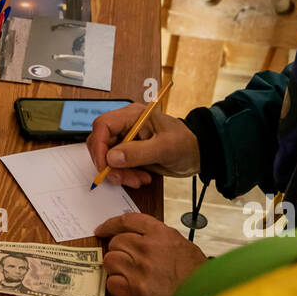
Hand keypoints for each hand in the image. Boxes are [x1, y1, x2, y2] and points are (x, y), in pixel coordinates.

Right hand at [86, 102, 200, 188]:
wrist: (197, 153)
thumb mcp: (165, 148)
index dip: (99, 147)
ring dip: (119, 173)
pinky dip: (125, 176)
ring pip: (107, 158)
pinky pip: (117, 166)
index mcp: (133, 115)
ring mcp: (127, 140)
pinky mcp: (129, 153)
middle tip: (124, 178)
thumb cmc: (186, 143)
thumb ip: (138, 152)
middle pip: (101, 144)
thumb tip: (112, 158)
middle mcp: (126, 125)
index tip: (105, 167)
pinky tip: (141, 178)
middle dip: (109, 164)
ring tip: (138, 179)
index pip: (103, 126)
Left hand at [94, 213, 206, 295]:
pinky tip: (129, 289)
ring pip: (110, 261)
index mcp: (161, 234)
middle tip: (126, 260)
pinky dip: (117, 287)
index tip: (102, 229)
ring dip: (116, 268)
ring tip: (128, 275)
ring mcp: (140, 270)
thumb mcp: (183, 246)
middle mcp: (148, 248)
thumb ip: (160, 239)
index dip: (111, 224)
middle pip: (116, 242)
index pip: (128, 220)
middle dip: (118, 251)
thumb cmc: (197, 276)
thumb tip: (138, 237)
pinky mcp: (135, 291)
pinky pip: (112, 283)